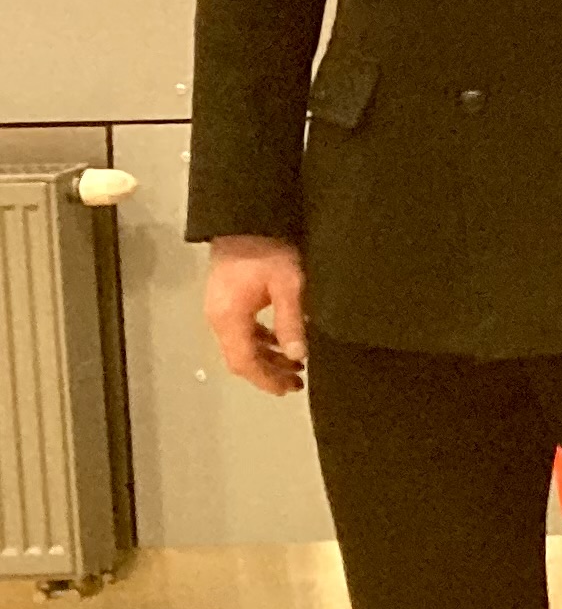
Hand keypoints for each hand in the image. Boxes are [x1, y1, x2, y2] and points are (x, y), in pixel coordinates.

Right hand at [203, 235, 306, 396]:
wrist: (246, 219)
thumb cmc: (266, 249)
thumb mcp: (288, 286)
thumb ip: (290, 322)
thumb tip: (297, 355)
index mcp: (229, 318)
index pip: (244, 362)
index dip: (266, 380)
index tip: (288, 388)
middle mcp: (218, 317)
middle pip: (240, 357)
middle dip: (268, 373)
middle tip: (296, 382)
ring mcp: (220, 308)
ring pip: (241, 345)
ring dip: (265, 357)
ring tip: (294, 364)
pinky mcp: (226, 299)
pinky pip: (241, 330)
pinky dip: (260, 340)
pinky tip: (279, 341)